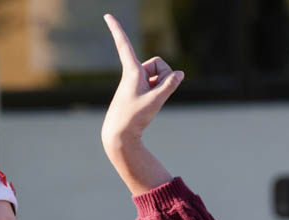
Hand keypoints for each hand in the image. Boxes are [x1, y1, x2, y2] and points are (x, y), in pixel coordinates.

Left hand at [100, 13, 180, 193]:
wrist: (119, 135)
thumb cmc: (133, 118)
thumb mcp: (156, 101)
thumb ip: (170, 85)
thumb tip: (180, 74)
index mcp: (132, 71)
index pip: (124, 45)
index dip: (117, 29)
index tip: (107, 15)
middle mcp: (133, 73)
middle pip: (159, 64)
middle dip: (165, 76)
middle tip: (158, 95)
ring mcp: (137, 82)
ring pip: (159, 75)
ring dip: (163, 86)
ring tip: (152, 102)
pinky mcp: (140, 89)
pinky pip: (157, 84)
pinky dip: (160, 91)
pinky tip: (152, 104)